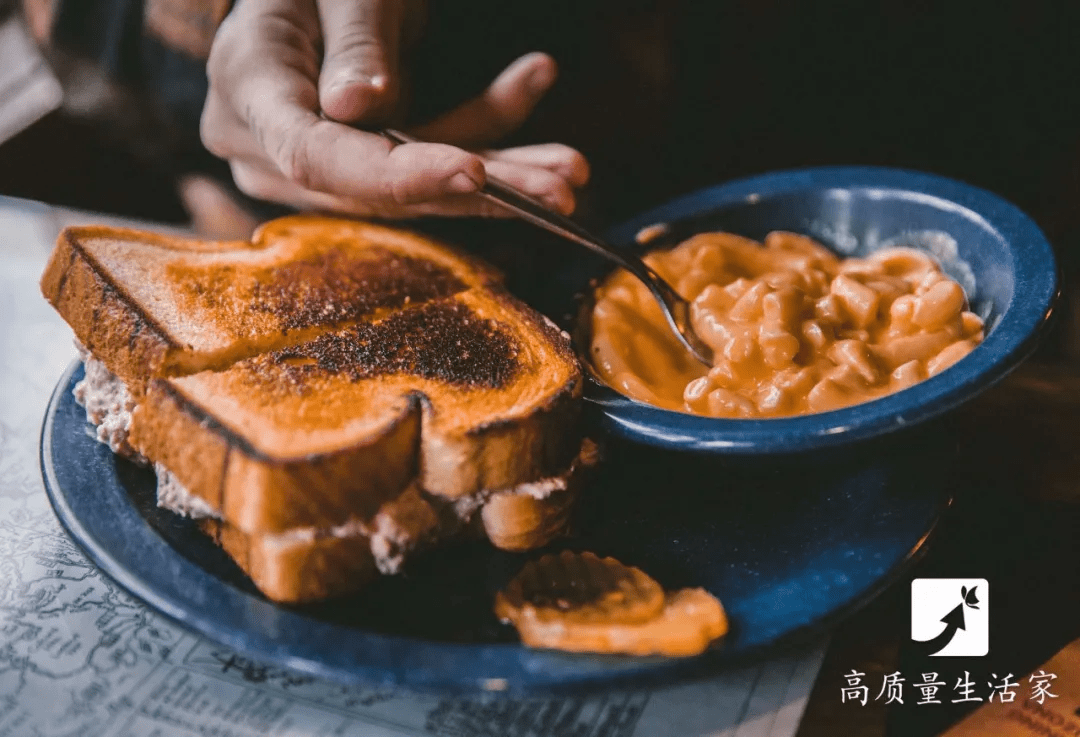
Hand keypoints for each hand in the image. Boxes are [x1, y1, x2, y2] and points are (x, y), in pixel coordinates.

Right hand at [200, 0, 588, 218]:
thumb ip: (353, 39)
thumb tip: (359, 109)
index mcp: (250, 87)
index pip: (316, 156)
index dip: (399, 174)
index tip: (475, 171)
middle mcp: (271, 145)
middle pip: (380, 187)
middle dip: (481, 185)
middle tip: (562, 182)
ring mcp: (313, 164)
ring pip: (413, 189)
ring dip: (498, 174)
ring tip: (567, 167)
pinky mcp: (354, 164)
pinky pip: (421, 163)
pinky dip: (480, 134)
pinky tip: (528, 86)